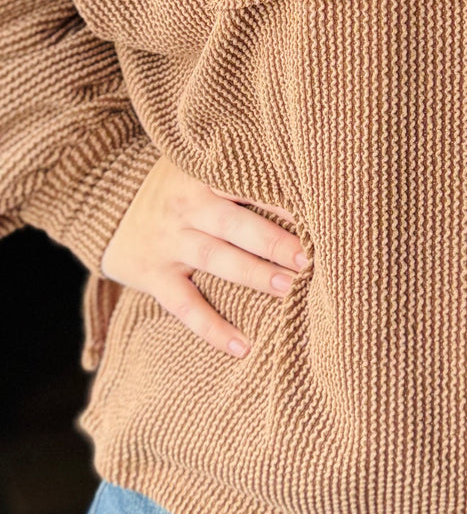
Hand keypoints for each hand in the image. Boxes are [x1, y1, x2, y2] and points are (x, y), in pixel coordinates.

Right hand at [99, 153, 308, 358]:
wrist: (102, 205)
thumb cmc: (173, 186)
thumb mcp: (196, 167)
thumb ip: (238, 173)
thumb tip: (301, 182)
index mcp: (202, 178)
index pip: (246, 185)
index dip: (281, 200)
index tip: (317, 213)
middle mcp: (186, 209)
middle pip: (235, 224)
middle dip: (273, 241)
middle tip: (309, 258)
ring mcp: (169, 243)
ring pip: (215, 259)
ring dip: (253, 275)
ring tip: (289, 289)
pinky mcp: (153, 275)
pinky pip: (184, 305)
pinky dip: (212, 327)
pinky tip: (242, 346)